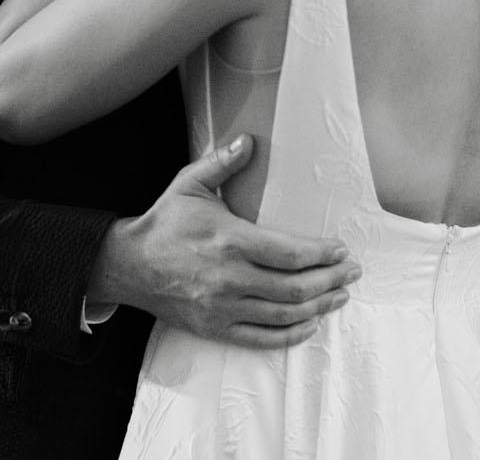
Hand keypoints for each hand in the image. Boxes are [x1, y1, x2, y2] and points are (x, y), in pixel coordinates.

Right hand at [88, 134, 358, 349]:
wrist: (128, 266)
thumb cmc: (164, 223)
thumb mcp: (189, 185)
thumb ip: (222, 163)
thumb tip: (248, 140)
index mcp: (228, 240)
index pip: (289, 253)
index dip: (321, 254)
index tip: (341, 250)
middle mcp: (229, 279)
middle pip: (294, 288)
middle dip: (330, 280)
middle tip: (351, 272)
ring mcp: (223, 308)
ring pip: (284, 315)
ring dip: (319, 307)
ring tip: (339, 296)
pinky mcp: (216, 328)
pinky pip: (262, 338)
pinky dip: (291, 334)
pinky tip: (309, 323)